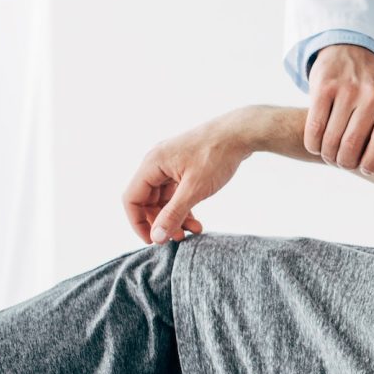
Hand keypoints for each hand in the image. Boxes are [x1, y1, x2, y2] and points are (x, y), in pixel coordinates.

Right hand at [122, 113, 250, 243]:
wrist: (241, 133)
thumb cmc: (217, 155)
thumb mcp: (195, 189)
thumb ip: (173, 214)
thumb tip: (156, 236)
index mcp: (152, 164)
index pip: (132, 198)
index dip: (138, 222)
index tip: (153, 240)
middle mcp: (157, 163)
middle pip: (148, 200)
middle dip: (162, 221)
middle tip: (178, 238)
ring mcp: (171, 164)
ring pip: (164, 198)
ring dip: (175, 216)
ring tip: (193, 230)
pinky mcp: (185, 167)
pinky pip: (177, 191)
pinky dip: (184, 206)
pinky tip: (196, 220)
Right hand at [306, 44, 373, 171]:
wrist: (350, 53)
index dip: (372, 163)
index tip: (366, 170)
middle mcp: (373, 93)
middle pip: (353, 144)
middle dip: (345, 161)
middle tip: (344, 164)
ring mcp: (348, 88)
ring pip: (332, 138)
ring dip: (329, 155)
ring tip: (331, 157)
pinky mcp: (324, 86)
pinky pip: (315, 127)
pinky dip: (313, 143)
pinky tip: (317, 146)